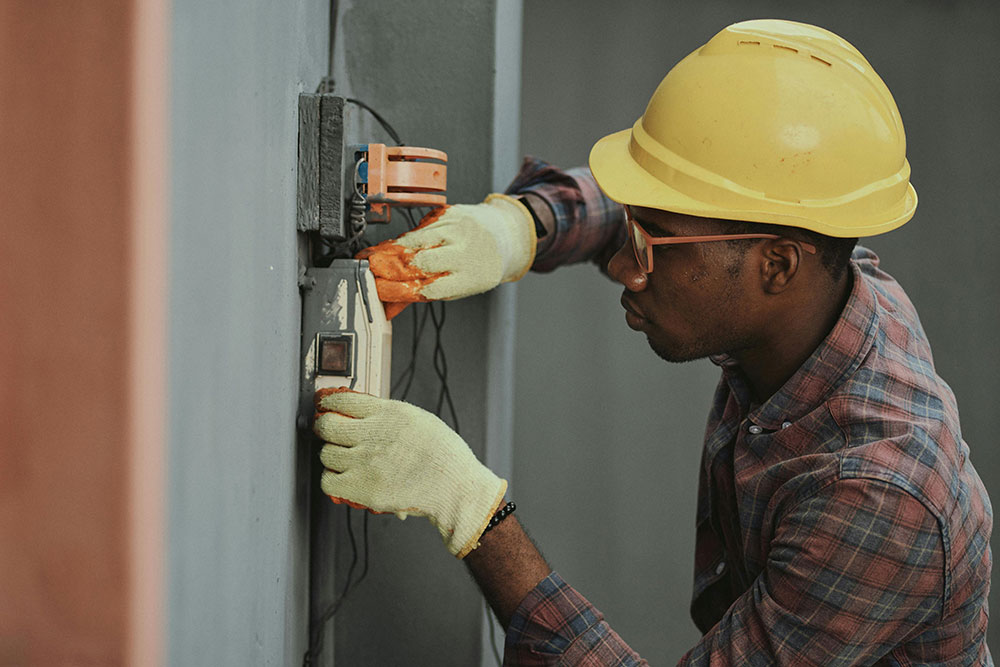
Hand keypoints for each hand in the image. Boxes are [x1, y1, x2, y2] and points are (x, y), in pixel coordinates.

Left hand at [313, 388, 506, 558]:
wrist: (455, 487)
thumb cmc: (444, 456)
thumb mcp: (419, 419)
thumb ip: (389, 415)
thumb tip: (362, 413)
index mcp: (389, 413)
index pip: (343, 400)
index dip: (329, 404)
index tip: (326, 407)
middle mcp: (373, 434)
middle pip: (327, 426)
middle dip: (325, 428)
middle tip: (329, 433)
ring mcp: (365, 461)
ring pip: (326, 454)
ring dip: (332, 456)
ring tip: (345, 459)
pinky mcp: (362, 487)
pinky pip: (328, 481)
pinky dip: (333, 480)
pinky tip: (344, 478)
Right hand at [356, 194, 535, 318]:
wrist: (505, 233)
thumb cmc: (480, 266)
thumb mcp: (460, 286)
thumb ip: (426, 293)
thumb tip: (391, 305)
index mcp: (469, 278)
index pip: (428, 287)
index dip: (400, 290)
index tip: (381, 290)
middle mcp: (464, 252)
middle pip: (419, 261)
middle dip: (391, 267)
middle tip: (372, 270)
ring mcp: (457, 229)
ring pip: (414, 240)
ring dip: (392, 250)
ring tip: (377, 257)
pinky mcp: (449, 213)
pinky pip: (419, 227)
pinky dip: (406, 237)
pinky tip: (398, 244)